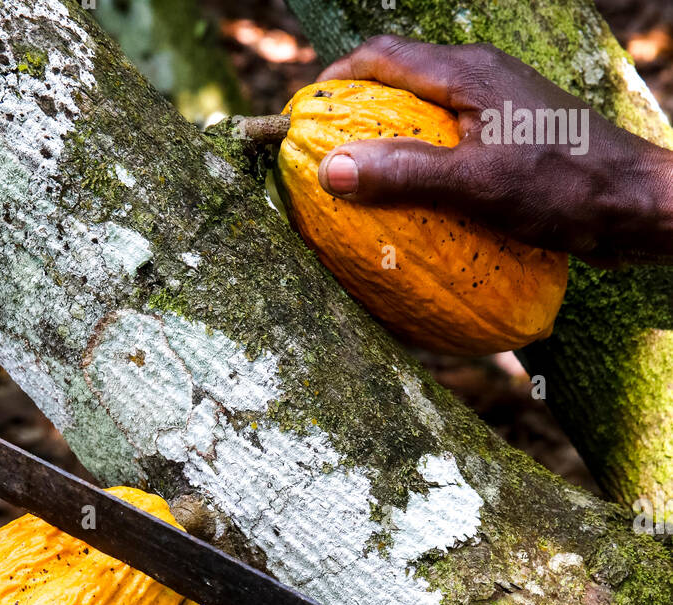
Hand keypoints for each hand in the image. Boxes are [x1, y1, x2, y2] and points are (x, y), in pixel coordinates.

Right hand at [316, 36, 672, 265]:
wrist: (637, 206)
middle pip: (402, 84)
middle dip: (359, 117)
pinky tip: (417, 210)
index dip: (336, 81)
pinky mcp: (514, 141)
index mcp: (468, 73)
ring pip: (428, 117)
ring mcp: (500, 110)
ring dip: (392, 147)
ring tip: (363, 190)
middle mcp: (482, 81)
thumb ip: (405, 173)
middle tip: (326, 161)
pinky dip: (425, 170)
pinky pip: (453, 147)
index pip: (384, 57)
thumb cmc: (565, 187)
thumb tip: (332, 168)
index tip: (304, 119)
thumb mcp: (476, 184)